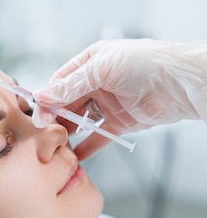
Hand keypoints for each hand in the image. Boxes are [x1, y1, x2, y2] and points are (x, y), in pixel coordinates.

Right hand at [34, 39, 206, 159]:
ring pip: (81, 120)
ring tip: (58, 145)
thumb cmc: (145, 64)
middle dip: (56, 117)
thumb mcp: (102, 69)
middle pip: (68, 102)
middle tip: (45, 132)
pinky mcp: (120, 121)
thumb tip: (43, 96)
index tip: (38, 114)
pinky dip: (88, 146)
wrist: (180, 83)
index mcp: (90, 62)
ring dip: (69, 132)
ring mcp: (108, 102)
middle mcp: (97, 82)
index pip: (60, 81)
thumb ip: (71, 85)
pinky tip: (76, 155)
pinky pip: (99, 136)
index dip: (48, 98)